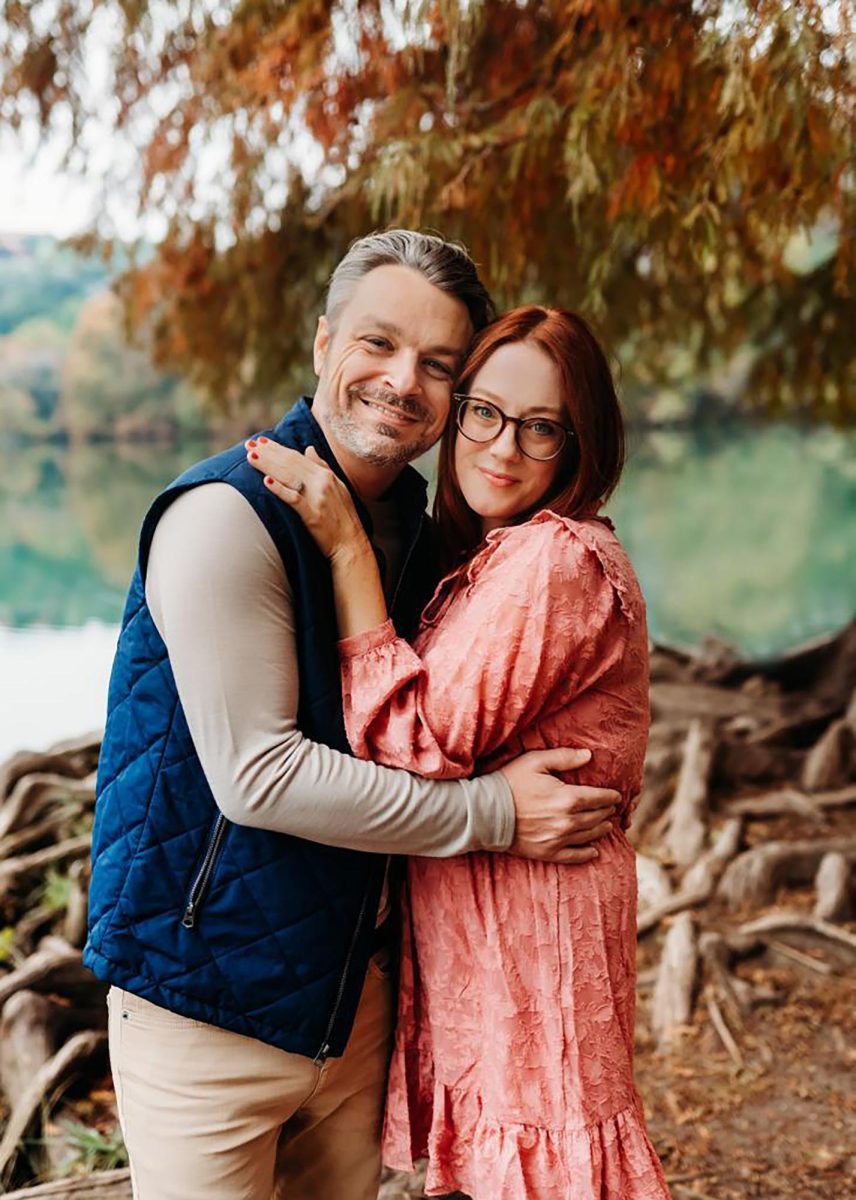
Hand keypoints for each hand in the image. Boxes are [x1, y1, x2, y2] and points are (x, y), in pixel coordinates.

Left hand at [246, 439, 367, 560]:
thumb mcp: (338, 486)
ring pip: (289, 476)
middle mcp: (322, 481)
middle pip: (290, 463)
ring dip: (268, 465)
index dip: (278, 448)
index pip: (297, 456)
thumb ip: (322, 466)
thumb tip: (309, 449)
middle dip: (268, 452)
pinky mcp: (312, 514)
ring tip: (251, 457)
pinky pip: (294, 499)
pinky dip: (280, 489)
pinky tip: (266, 481)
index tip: (261, 441)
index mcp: (326, 474)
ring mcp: (317, 497)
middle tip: (249, 444)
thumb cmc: (344, 517)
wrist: (351, 543)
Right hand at [500, 748, 620, 864]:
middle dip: (607, 812)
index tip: (617, 795)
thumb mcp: (535, 761)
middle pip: (596, 817)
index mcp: (567, 798)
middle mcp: (567, 821)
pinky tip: (594, 852)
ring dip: (601, 830)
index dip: (611, 796)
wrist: (486, 812)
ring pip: (589, 836)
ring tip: (607, 826)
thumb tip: (589, 756)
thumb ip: (564, 757)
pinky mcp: (547, 852)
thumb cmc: (510, 782)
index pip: (599, 798)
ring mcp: (558, 839)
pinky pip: (574, 857)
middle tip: (612, 809)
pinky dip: (587, 855)